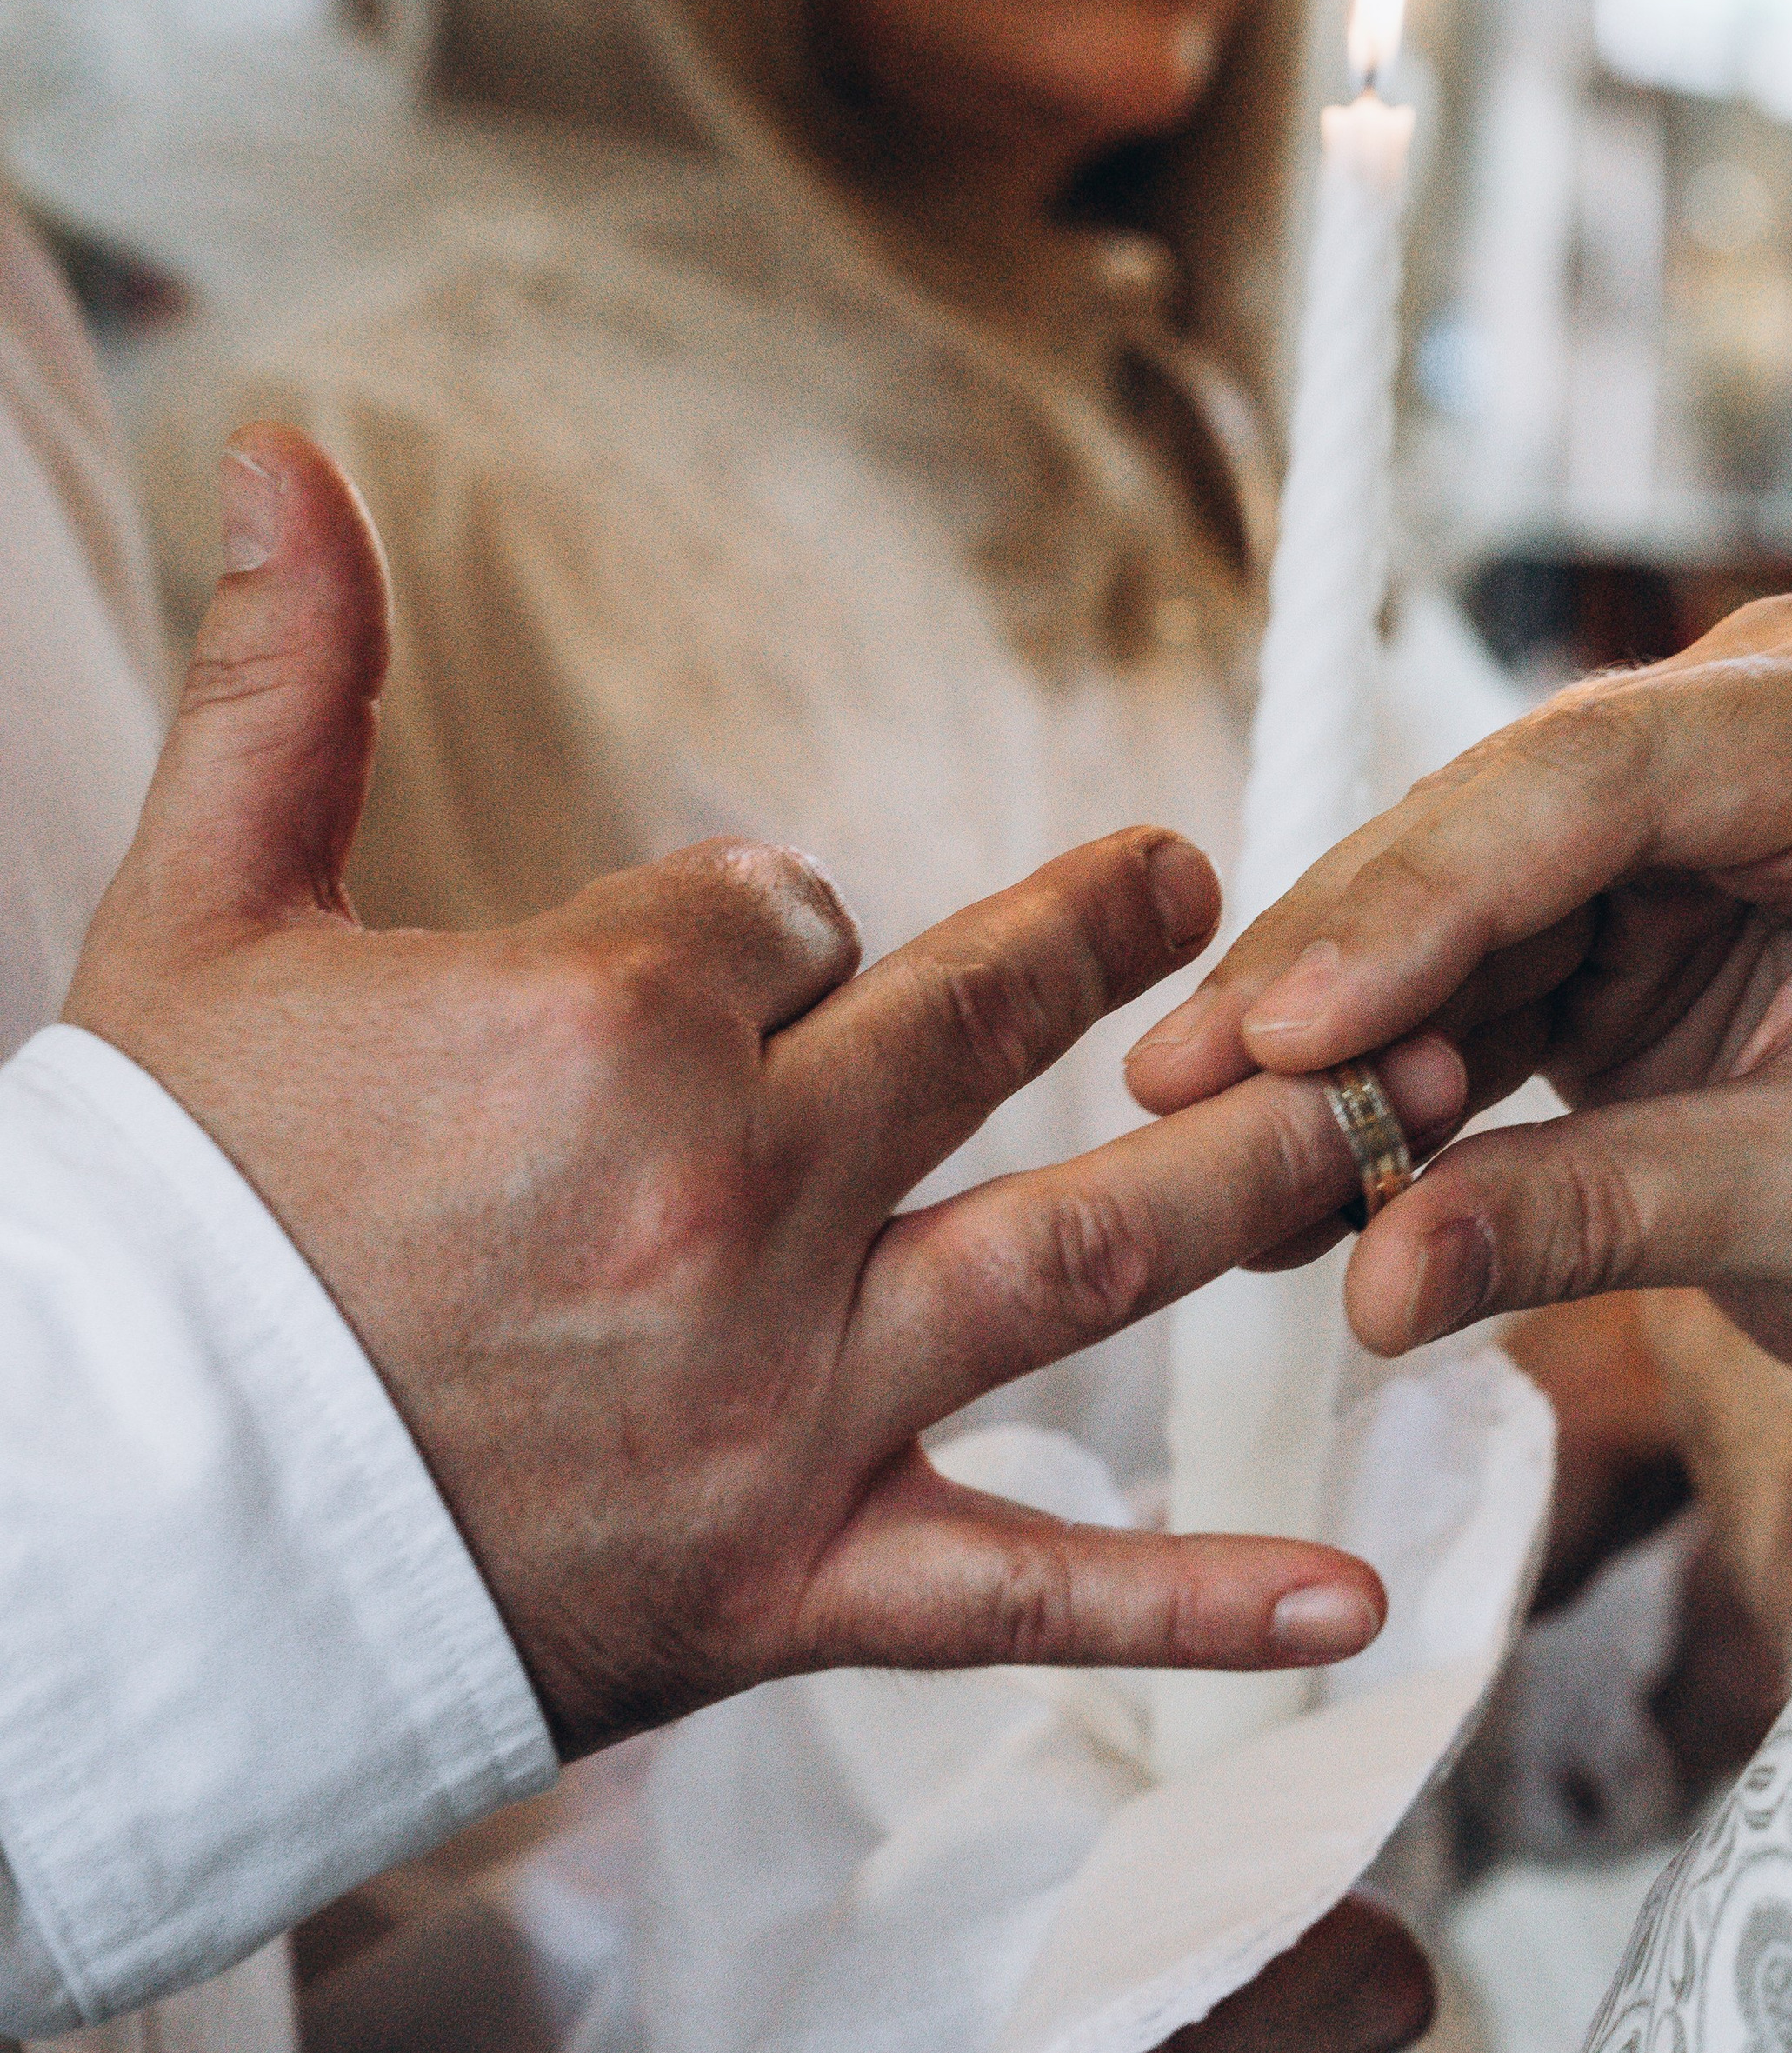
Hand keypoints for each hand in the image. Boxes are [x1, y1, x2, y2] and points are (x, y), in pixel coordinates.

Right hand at [64, 428, 1466, 1755]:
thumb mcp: (191, 919)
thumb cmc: (146, 1229)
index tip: (760, 962)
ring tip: (1400, 1104)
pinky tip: (1361, 1602)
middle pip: (987, 1031)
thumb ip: (283, 683)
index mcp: (611, 1012)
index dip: (775, 926)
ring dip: (1257, 1173)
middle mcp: (737, 1190)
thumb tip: (290, 450)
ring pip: (1081, 1257)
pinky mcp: (786, 1576)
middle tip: (1211, 899)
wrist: (95, 1534)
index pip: (787, 912)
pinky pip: (1028, 1587)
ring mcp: (782, 1393)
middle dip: (1109, 947)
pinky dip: (1197, 1600)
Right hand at [1128, 603, 1791, 1396]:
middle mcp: (1757, 731)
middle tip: (1181, 1080)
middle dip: (1336, 963)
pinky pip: (1451, 974)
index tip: (1286, 1023)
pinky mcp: (1603, 911)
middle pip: (1491, 823)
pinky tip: (1279, 1148)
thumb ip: (1592, 1220)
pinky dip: (1369, 1067)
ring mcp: (1667, 818)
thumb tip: (1375, 1282)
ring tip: (1206, 1135)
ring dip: (1327, 1026)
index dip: (1424, 901)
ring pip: (1443, 896)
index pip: (1605, 778)